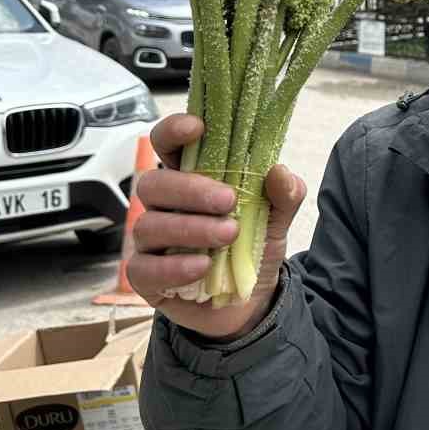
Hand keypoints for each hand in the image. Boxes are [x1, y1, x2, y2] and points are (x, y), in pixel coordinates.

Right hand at [126, 114, 308, 341]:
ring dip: (191, 228)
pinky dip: (175, 266)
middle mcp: (164, 206)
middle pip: (154, 184)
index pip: (169, 146)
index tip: (197, 127)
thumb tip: (280, 171)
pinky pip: (145, 268)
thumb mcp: (276, 221)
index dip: (174, 131)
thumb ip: (283, 195)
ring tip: (228, 235)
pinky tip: (203, 266)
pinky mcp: (145, 277)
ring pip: (151, 225)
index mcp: (190, 181)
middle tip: (228, 201)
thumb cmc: (251, 249)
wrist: (248, 303)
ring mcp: (150, 242)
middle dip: (190, 189)